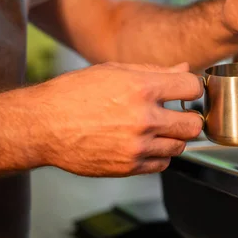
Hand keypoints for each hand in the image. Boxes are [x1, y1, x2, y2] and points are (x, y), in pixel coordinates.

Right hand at [30, 62, 203, 176]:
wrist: (43, 126)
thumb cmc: (76, 94)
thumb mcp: (115, 71)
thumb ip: (155, 71)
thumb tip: (185, 70)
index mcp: (142, 88)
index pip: (192, 87)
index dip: (193, 87)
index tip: (186, 91)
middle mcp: (144, 119)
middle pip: (194, 124)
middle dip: (190, 117)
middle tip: (179, 113)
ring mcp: (137, 146)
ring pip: (180, 146)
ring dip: (174, 137)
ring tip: (157, 129)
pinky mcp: (129, 167)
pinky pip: (163, 163)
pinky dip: (159, 154)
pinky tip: (145, 143)